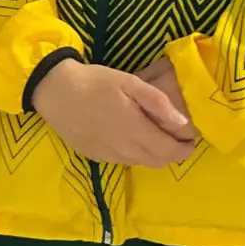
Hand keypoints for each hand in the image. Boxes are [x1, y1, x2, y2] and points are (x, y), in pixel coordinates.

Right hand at [31, 59, 196, 167]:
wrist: (54, 91)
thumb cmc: (95, 82)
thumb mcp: (129, 82)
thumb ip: (158, 103)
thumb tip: (183, 123)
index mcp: (135, 132)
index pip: (170, 152)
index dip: (184, 148)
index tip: (189, 138)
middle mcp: (124, 150)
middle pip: (158, 161)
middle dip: (171, 152)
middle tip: (174, 136)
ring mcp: (109, 156)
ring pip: (141, 163)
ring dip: (152, 153)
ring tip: (151, 133)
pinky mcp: (95, 157)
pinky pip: (123, 161)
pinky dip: (134, 153)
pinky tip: (127, 135)